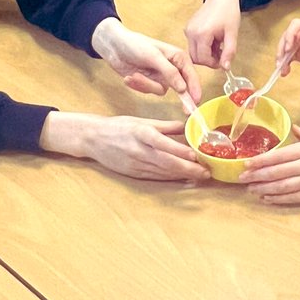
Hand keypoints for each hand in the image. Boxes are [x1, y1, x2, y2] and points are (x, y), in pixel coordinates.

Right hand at [40, 111, 209, 180]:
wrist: (94, 138)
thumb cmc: (120, 127)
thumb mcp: (142, 120)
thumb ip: (165, 125)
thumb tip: (187, 126)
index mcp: (141, 133)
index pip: (163, 144)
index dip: (180, 151)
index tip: (195, 155)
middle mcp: (139, 150)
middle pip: (167, 162)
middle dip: (188, 169)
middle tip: (205, 172)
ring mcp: (136, 164)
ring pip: (163, 172)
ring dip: (182, 175)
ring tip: (199, 176)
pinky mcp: (134, 173)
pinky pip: (156, 177)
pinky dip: (171, 178)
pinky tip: (183, 179)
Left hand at [93, 18, 200, 102]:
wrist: (114, 46)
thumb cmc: (135, 45)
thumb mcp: (154, 56)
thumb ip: (170, 72)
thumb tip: (183, 88)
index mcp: (178, 57)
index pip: (191, 76)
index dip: (195, 89)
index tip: (196, 102)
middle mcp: (173, 68)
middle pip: (181, 87)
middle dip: (179, 96)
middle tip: (185, 110)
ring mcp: (161, 76)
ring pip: (161, 90)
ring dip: (146, 85)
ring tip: (134, 75)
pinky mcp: (149, 82)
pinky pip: (149, 91)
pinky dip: (138, 85)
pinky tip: (130, 77)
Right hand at [185, 0, 240, 68]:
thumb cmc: (228, 11)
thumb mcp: (232, 33)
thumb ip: (229, 52)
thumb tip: (226, 68)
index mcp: (202, 34)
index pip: (203, 59)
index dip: (214, 64)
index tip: (223, 61)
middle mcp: (191, 32)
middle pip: (196, 58)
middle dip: (209, 60)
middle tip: (221, 54)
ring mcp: (188, 30)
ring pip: (193, 53)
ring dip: (205, 54)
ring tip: (218, 45)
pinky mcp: (188, 29)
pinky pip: (193, 45)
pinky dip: (202, 47)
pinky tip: (213, 40)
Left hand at [239, 125, 299, 202]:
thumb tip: (294, 127)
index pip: (278, 155)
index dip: (261, 160)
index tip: (246, 163)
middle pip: (276, 172)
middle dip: (257, 176)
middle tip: (242, 179)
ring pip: (282, 186)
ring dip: (264, 188)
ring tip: (251, 190)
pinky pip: (292, 197)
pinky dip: (278, 199)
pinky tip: (267, 198)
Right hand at [276, 19, 299, 82]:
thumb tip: (298, 32)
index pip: (297, 25)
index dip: (290, 35)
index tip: (287, 49)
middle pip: (289, 34)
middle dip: (283, 46)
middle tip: (281, 60)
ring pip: (286, 44)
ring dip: (282, 56)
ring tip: (281, 69)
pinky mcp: (299, 51)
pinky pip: (288, 54)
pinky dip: (285, 62)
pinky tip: (285, 72)